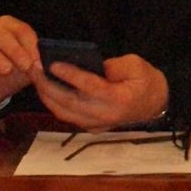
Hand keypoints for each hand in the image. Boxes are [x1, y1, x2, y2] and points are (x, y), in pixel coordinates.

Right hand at [0, 15, 41, 108]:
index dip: (31, 46)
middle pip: (2, 35)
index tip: (38, 63)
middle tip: (26, 66)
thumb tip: (42, 67)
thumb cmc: (15, 66)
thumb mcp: (28, 63)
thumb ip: (35, 62)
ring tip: (7, 70)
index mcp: (10, 26)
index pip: (21, 30)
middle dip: (15, 51)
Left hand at [32, 52, 169, 130]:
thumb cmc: (147, 81)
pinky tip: (46, 89)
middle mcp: (104, 115)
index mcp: (118, 99)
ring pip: (63, 112)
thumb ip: (112, 65)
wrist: (156, 105)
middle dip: (48, 85)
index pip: (89, 86)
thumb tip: (87, 64)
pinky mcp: (91, 127)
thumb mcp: (135, 65)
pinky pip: (67, 116)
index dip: (70, 74)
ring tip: (36, 77)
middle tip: (34, 68)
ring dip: (46, 95)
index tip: (52, 63)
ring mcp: (97, 124)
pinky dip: (53, 103)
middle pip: (69, 102)